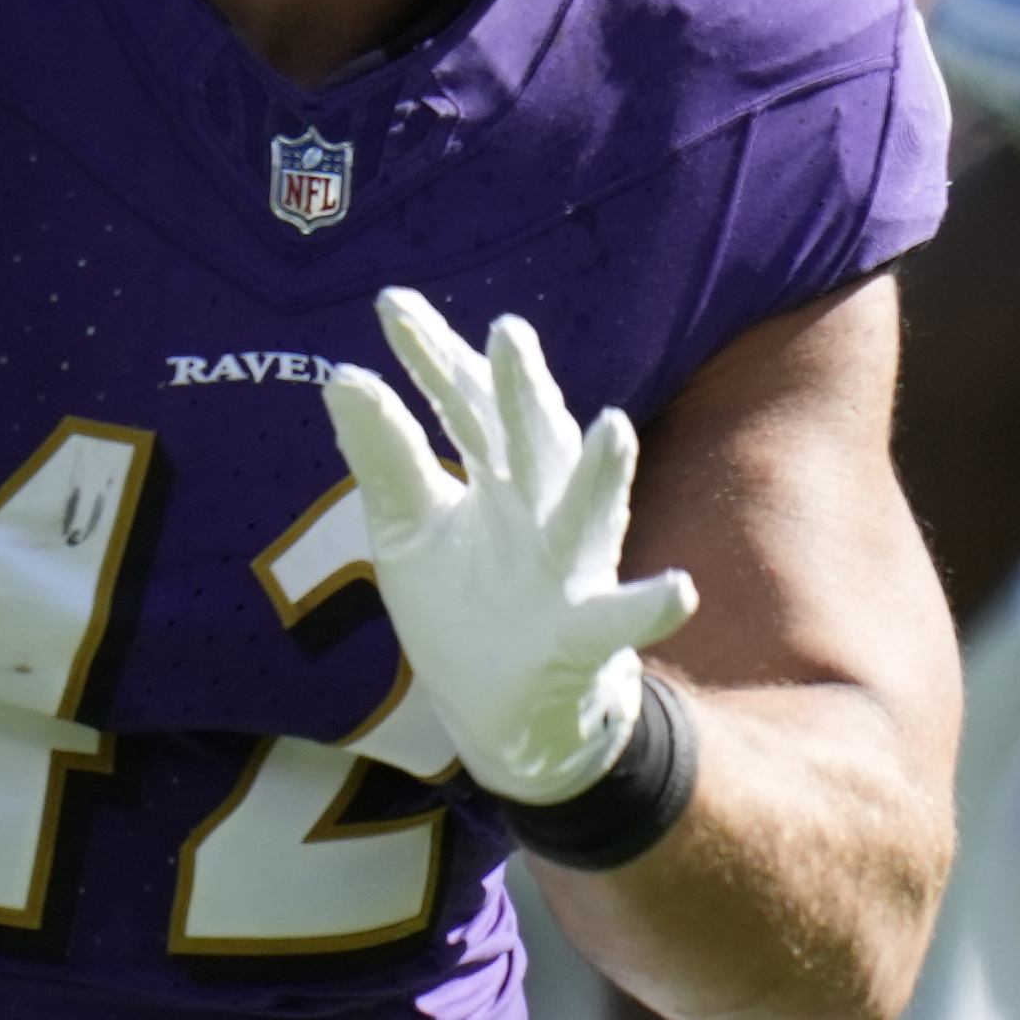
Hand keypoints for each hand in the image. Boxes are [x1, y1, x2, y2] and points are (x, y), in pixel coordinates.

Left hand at [332, 289, 694, 802]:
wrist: (504, 713)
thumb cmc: (465, 607)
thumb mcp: (407, 528)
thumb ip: (385, 457)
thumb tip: (341, 378)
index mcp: (498, 475)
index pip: (466, 404)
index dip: (433, 358)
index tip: (391, 306)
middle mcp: (542, 508)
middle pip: (531, 441)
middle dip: (524, 391)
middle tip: (506, 334)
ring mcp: (568, 570)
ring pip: (586, 514)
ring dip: (604, 474)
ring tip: (613, 426)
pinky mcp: (582, 636)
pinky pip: (619, 621)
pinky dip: (650, 608)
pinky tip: (678, 592)